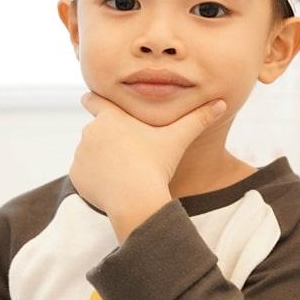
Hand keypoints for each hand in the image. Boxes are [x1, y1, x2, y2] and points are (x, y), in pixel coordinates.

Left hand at [69, 90, 227, 215]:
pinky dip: (95, 178)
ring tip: (122, 172)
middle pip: (96, 131)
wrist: (136, 199)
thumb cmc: (157, 165)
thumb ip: (198, 119)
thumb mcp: (179, 138)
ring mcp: (80, 154)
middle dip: (108, 140)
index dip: (94, 100)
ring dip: (101, 159)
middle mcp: (89, 131)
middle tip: (128, 153)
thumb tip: (223, 103)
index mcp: (110, 116)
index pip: (92, 99)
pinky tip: (112, 185)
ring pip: (90, 153)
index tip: (94, 101)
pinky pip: (85, 174)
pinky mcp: (76, 175)